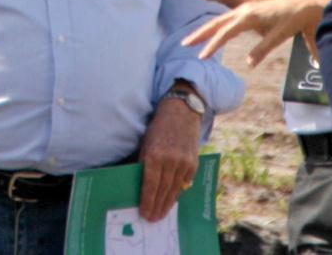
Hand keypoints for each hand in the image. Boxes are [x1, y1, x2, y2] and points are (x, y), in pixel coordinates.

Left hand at [137, 93, 201, 222]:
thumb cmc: (158, 128)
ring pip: (174, 189)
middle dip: (157, 206)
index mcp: (155, 155)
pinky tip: (172, 201)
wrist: (181, 112)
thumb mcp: (145, 143)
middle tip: (152, 219)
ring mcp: (184, 163)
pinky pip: (184, 183)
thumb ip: (143, 163)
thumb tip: (138, 185)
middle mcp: (170, 160)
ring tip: (161, 214)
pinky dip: (177, 193)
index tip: (144, 213)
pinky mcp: (193, 163)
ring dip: (167, 204)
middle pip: (163, 190)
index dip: (147, 201)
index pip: (150, 185)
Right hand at [182, 0, 321, 66]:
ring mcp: (246, 10)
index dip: (212, 44)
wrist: (306, 2)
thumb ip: (263, 48)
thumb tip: (248, 64)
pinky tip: (214, 32)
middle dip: (200, 34)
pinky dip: (217, 26)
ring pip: (221, 20)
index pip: (225, 32)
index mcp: (249, 15)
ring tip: (193, 39)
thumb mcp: (280, 34)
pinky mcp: (250, 12)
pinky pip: (229, 19)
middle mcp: (244, 10)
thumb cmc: (294, 19)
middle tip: (184, 44)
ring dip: (206, 30)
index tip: (201, 56)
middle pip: (216, 23)